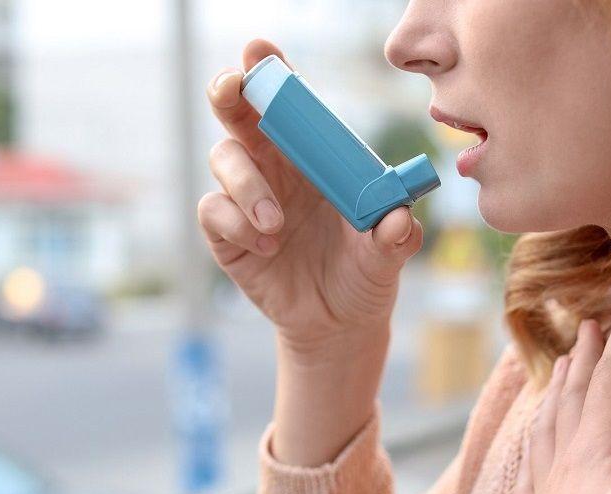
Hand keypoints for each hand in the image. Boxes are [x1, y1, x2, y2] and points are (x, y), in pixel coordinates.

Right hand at [199, 39, 423, 352]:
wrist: (339, 323)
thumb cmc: (365, 273)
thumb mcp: (387, 255)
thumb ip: (394, 236)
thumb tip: (398, 219)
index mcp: (315, 157)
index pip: (291, 106)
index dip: (272, 74)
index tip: (261, 52)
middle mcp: (276, 167)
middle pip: (238, 114)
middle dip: (230, 92)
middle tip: (233, 88)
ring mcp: (247, 199)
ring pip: (223, 158)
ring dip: (248, 184)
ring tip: (278, 224)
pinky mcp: (226, 234)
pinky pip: (212, 210)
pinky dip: (235, 221)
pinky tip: (267, 247)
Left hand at [516, 295, 610, 493]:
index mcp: (592, 451)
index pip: (610, 383)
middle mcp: (562, 461)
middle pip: (573, 395)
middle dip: (586, 357)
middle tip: (588, 324)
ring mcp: (542, 486)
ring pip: (547, 423)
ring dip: (556, 390)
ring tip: (557, 367)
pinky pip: (529, 460)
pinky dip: (534, 438)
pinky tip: (532, 441)